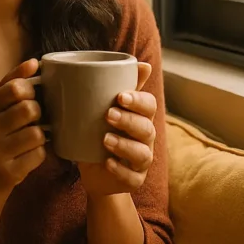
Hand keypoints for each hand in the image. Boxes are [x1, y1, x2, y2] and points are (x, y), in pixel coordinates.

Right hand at [0, 59, 46, 191]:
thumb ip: (13, 81)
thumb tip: (35, 62)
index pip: (15, 88)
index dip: (30, 89)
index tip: (30, 96)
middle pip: (29, 109)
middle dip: (38, 112)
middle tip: (33, 119)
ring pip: (37, 133)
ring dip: (40, 134)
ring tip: (31, 137)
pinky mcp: (10, 171)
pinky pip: (39, 154)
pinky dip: (40, 152)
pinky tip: (29, 153)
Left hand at [79, 62, 155, 197]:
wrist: (95, 171)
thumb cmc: (100, 132)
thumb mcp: (105, 108)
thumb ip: (119, 86)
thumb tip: (141, 63)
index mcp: (140, 117)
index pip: (148, 105)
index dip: (138, 100)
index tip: (120, 96)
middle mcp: (145, 138)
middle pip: (146, 128)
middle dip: (129, 120)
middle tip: (108, 114)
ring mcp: (142, 160)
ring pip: (143, 153)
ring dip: (125, 145)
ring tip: (105, 139)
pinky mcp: (134, 179)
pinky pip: (133, 176)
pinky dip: (121, 170)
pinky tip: (107, 163)